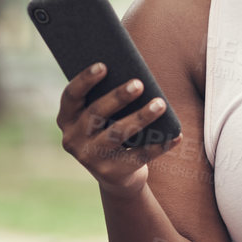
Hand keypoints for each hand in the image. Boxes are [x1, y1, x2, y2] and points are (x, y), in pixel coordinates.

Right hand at [57, 63, 179, 196]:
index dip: (85, 80)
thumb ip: (107, 98)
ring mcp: (91, 158)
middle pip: (96, 113)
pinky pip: (139, 155)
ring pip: (118, 133)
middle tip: (139, 83)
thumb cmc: (110, 131)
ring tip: (160, 104)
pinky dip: (160, 145)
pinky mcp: (112, 172)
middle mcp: (73, 139)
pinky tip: (175, 135)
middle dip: (118, 97)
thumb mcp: (101, 117)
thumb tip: (134, 78)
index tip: (104, 65)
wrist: (116, 175)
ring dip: (141, 117)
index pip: (71, 96)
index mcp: (66, 119)